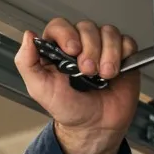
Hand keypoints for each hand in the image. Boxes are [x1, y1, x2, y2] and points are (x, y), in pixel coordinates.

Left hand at [14, 17, 140, 136]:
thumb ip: (26, 62)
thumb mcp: (39, 89)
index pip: (60, 25)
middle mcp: (80, 45)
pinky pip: (127, 41)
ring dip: (108, 53)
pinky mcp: (122, 55)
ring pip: (108, 32)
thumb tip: (28, 36)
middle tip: (87, 71)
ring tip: (104, 75)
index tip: (72, 50)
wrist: (95, 127)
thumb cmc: (68, 109)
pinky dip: (123, 54)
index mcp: (57, 49)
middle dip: (90, 49)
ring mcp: (102, 48)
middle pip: (86, 27)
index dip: (67, 34)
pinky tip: (116, 71)